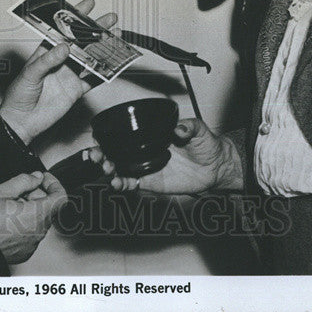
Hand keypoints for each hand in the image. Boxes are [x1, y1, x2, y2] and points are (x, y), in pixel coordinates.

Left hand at [0, 0, 116, 143]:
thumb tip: (64, 47)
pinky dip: (104, 73)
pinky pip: (93, 80)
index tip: (87, 5)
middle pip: (82, 42)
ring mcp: (70, 75)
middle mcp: (61, 61)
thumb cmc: (19, 95)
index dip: (75, 17)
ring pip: (91, 58)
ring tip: (117, 37)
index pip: (63, 30)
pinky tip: (113, 65)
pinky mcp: (76, 90)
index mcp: (47, 51)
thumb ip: (48, 60)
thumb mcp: (30, 74)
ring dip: (104, 48)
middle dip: (96, 29)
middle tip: (110, 19)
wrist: (22, 122)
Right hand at [0, 171, 66, 264]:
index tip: (43, 179)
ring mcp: (31, 245)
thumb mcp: (0, 191)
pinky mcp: (23, 253)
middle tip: (17, 191)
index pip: (60, 198)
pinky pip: (31, 234)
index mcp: (36, 215)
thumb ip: (23, 181)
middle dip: (36, 196)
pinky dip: (24, 225)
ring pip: (39, 221)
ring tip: (7, 206)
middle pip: (48, 208)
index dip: (54, 184)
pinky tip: (7, 220)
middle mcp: (38, 232)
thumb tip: (36, 177)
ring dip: (29, 210)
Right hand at [87, 118, 243, 194]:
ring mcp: (147, 167)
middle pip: (116, 152)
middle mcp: (145, 151)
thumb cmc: (206, 144)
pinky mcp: (152, 182)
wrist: (216, 166)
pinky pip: (133, 184)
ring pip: (121, 169)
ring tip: (106, 169)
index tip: (98, 137)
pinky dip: (123, 184)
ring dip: (109, 169)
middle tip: (96, 156)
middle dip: (101, 154)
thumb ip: (188, 126)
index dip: (108, 136)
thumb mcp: (198, 129)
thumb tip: (179, 128)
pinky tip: (117, 183)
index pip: (125, 134)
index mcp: (151, 136)